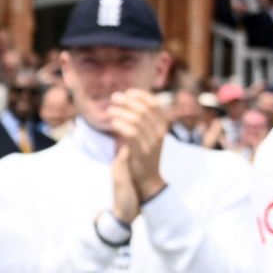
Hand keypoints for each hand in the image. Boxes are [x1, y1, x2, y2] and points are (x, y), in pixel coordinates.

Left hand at [107, 90, 168, 221]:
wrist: (148, 180)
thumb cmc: (144, 155)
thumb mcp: (148, 135)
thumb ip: (142, 121)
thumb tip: (128, 103)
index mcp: (163, 126)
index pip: (155, 104)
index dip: (141, 95)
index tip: (128, 91)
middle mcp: (160, 133)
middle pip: (144, 109)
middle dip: (128, 101)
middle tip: (114, 98)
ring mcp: (152, 142)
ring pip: (137, 119)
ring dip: (121, 111)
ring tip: (110, 110)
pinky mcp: (141, 152)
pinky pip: (131, 133)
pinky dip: (120, 124)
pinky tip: (112, 122)